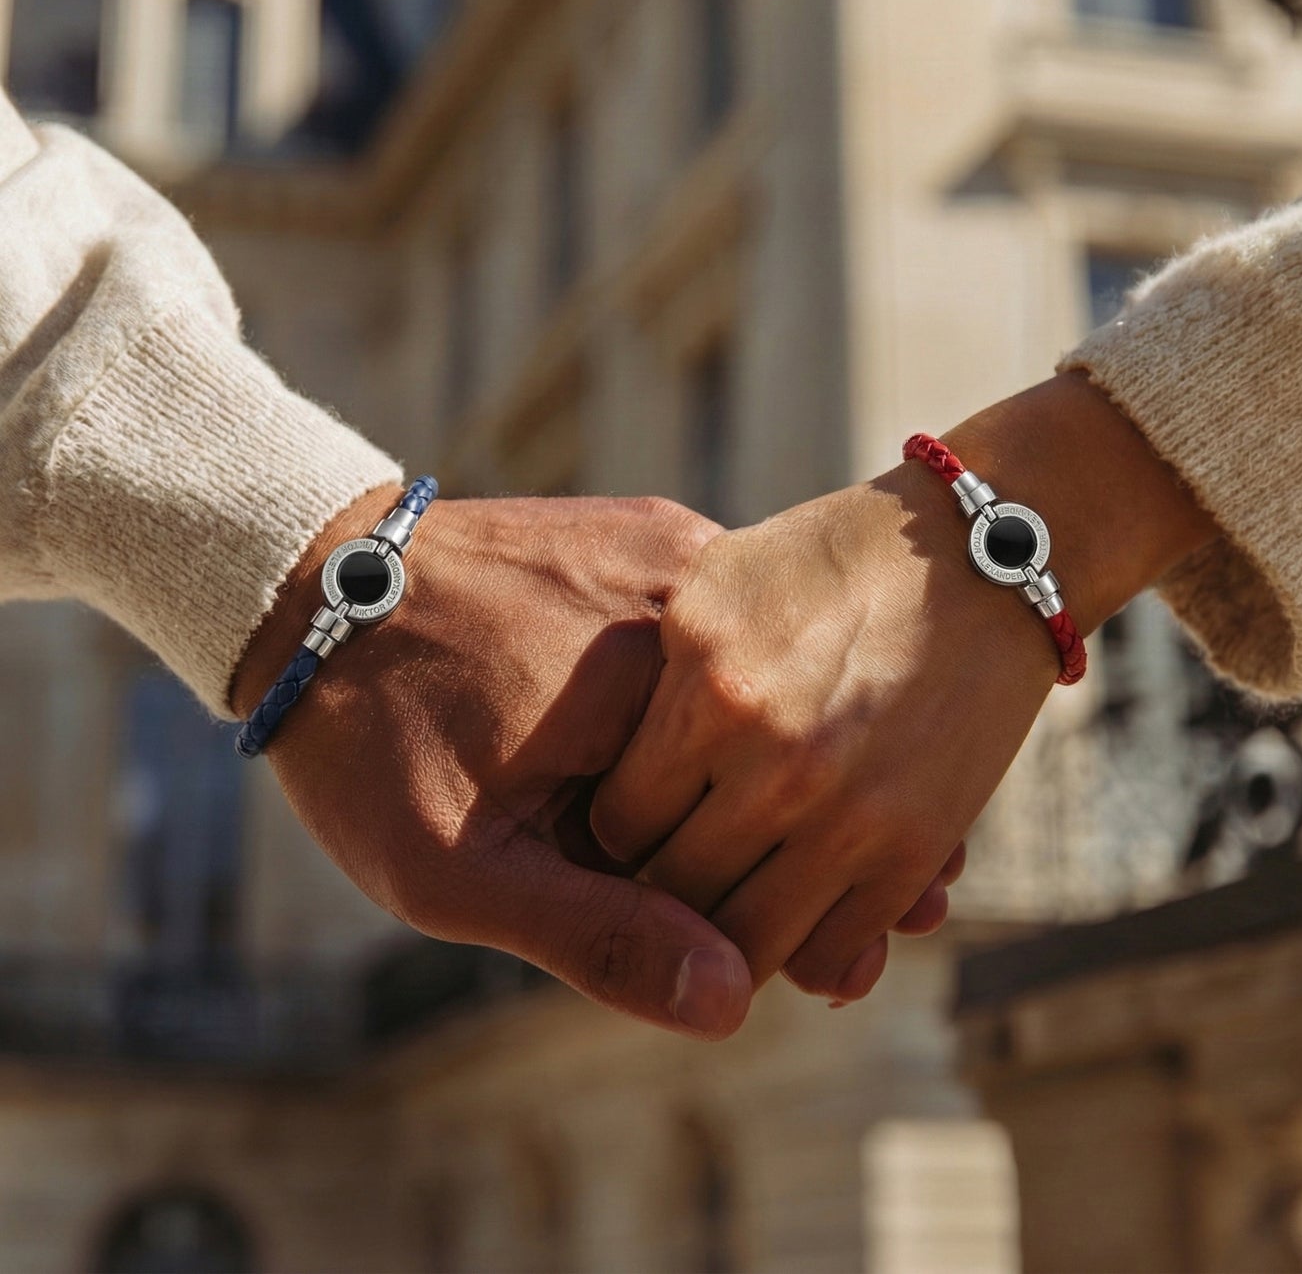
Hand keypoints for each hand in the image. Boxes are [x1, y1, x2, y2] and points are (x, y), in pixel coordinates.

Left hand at [231, 489, 752, 1038]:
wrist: (310, 589)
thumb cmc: (374, 739)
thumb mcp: (462, 868)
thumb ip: (600, 936)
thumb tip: (734, 1001)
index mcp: (664, 682)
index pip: (753, 826)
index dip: (691, 880)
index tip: (598, 875)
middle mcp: (696, 596)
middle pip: (759, 749)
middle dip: (691, 806)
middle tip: (566, 803)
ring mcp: (683, 550)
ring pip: (742, 692)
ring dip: (689, 743)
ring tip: (565, 743)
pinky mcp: (661, 532)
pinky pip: (709, 635)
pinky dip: (676, 683)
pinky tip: (589, 695)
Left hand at [590, 373, 1219, 1000]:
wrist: (981, 558)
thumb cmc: (831, 559)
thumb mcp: (717, 587)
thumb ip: (654, 674)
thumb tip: (599, 770)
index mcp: (709, 691)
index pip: (619, 825)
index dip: (618, 832)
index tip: (635, 821)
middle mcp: (773, 761)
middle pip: (677, 890)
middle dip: (667, 887)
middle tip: (678, 867)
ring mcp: (849, 812)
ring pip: (751, 941)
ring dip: (735, 932)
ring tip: (737, 892)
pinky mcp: (914, 848)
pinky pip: (835, 950)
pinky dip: (810, 949)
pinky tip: (800, 905)